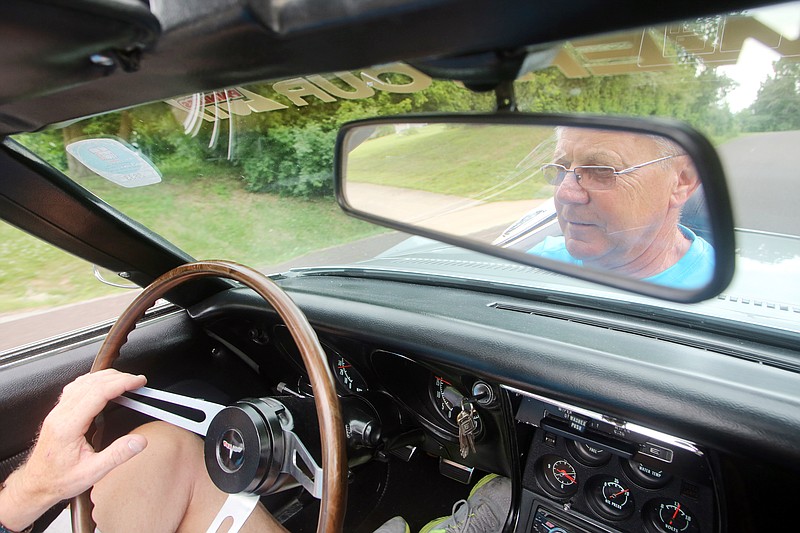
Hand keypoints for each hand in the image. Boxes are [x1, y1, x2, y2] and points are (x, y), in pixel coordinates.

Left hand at [0, 369, 147, 530]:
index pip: (98, 392)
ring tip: (125, 380)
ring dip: (106, 377)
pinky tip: (102, 385)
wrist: (35, 486)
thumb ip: (118, 455)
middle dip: (118, 377)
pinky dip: (93, 381)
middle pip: (92, 383)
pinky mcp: (58, 413)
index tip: (138, 382)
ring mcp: (57, 412)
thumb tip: (140, 441)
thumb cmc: (59, 480)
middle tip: (137, 381)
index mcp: (69, 426)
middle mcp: (61, 414)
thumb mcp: (93, 472)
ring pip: (82, 382)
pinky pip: (75, 388)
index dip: (121, 383)